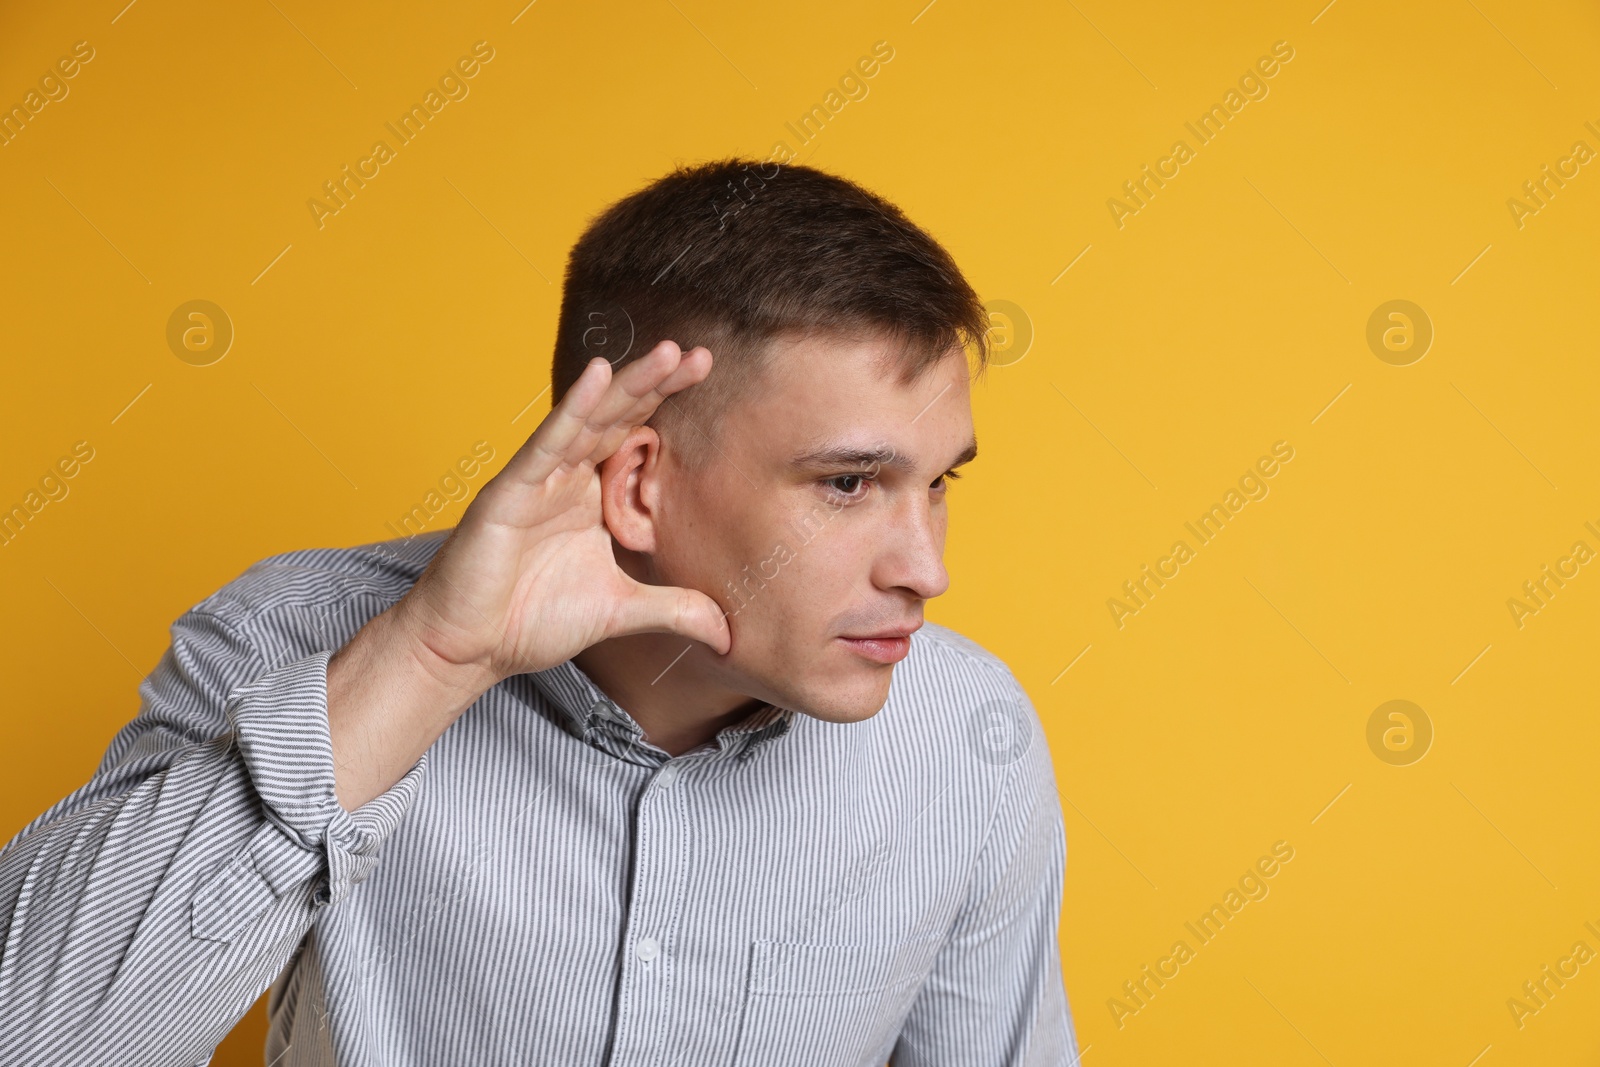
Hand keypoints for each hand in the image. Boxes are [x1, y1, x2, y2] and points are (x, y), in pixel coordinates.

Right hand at [391, 339, 728, 686]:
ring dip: (626, 384)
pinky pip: (546, 444)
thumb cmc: (528, 621)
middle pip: (617, 416)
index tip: (704, 371)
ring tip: (667, 353)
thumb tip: (730, 633)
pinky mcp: (508, 493)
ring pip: (587, 419)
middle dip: (657, 383)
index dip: (666, 401)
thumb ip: (674, 609)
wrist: (468, 651)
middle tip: (701, 354)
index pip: (633, 434)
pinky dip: (572, 409)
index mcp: (590, 495)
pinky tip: (597, 376)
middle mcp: (565, 477)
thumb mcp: (620, 610)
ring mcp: (536, 480)